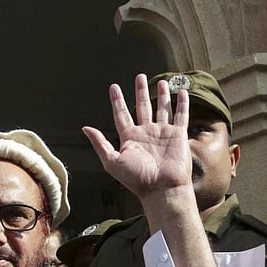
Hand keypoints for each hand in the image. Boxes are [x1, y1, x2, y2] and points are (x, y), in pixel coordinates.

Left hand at [82, 74, 191, 200]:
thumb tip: (85, 128)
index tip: (113, 87)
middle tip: (139, 77)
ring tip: (161, 81)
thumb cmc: (137, 179)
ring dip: (161, 95)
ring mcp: (162, 134)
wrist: (162, 189)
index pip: (121, 115)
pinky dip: (181, 104)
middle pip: (142, 107)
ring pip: (162, 109)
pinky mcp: (178, 136)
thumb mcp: (112, 162)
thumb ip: (100, 143)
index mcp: (129, 139)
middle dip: (140, 92)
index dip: (117, 101)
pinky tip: (181, 92)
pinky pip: (180, 116)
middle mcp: (146, 134)